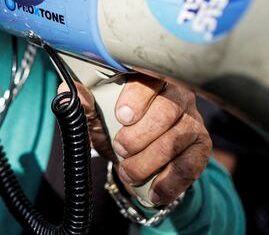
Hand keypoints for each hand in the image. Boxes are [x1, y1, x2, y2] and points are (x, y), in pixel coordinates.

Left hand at [65, 75, 211, 205]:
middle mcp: (178, 96)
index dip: (137, 96)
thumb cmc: (118, 127)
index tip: (121, 116)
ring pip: (177, 139)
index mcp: (151, 79)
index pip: (151, 77)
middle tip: (120, 148)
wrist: (139, 158)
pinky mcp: (201, 149)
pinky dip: (168, 182)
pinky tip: (152, 190)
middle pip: (167, 109)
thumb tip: (67, 91)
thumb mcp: (97, 115)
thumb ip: (84, 103)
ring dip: (148, 161)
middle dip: (140, 134)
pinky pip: (189, 166)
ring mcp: (193, 122)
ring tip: (128, 172)